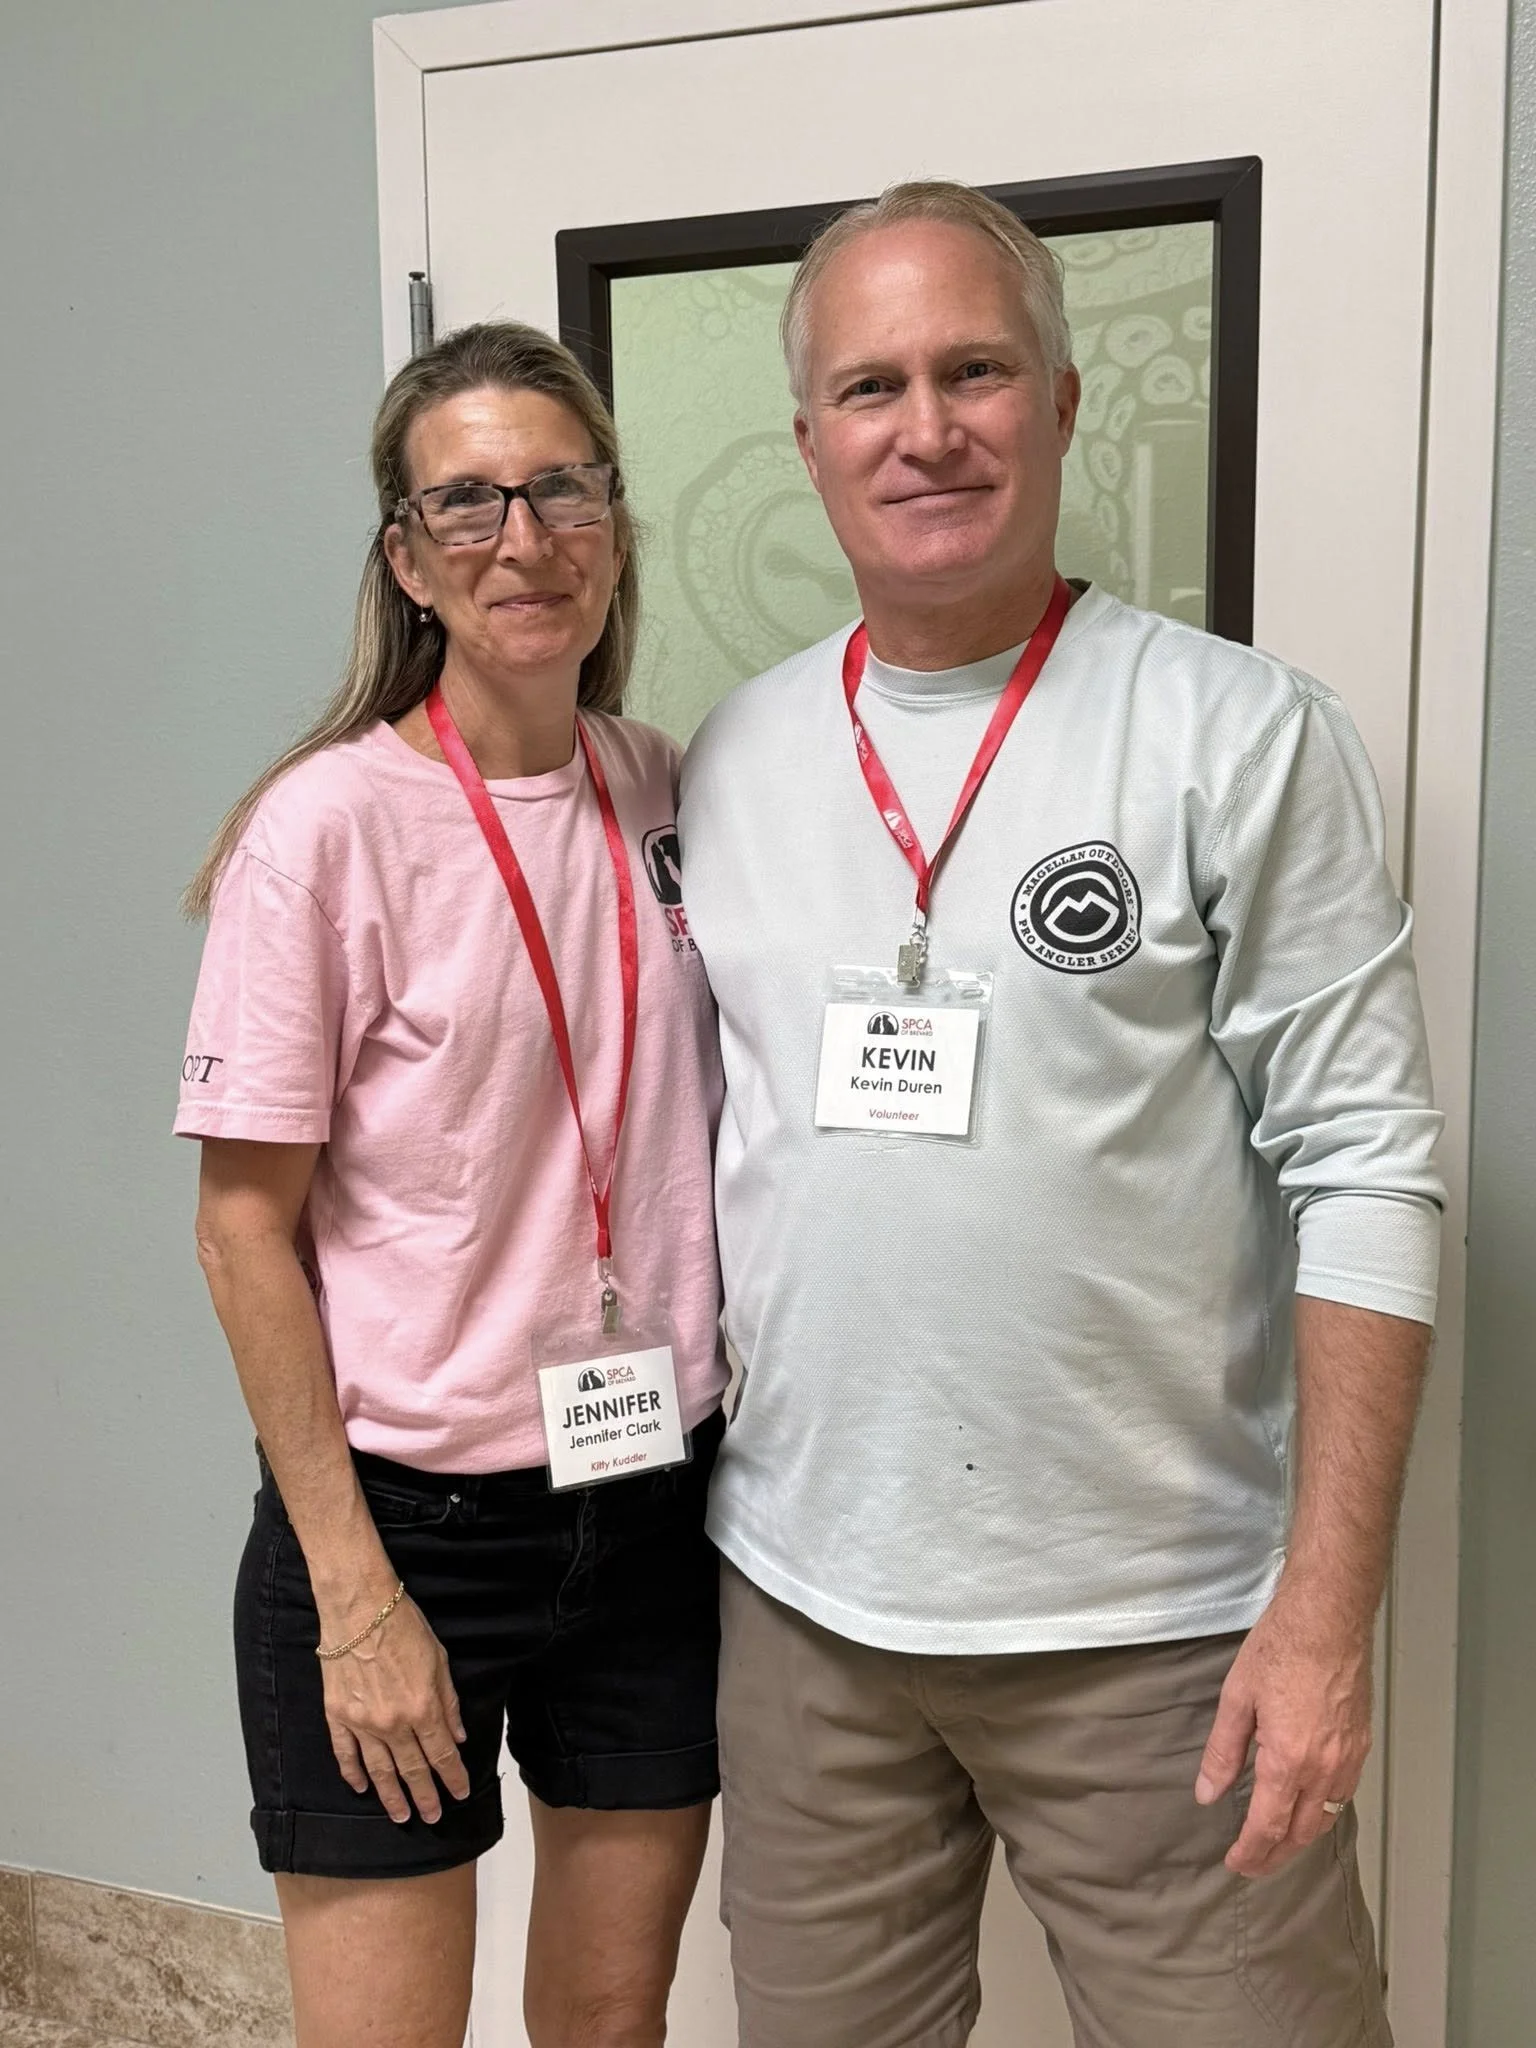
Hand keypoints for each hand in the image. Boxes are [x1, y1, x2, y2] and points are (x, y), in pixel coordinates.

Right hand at [319, 1592, 471, 1824]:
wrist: (358, 1608)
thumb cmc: (403, 1626)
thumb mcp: (439, 1659)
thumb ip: (449, 1702)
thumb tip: (458, 1736)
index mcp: (423, 1708)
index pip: (442, 1754)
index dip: (453, 1777)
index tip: (459, 1793)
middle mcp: (393, 1723)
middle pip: (412, 1769)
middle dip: (425, 1796)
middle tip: (432, 1817)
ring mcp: (362, 1723)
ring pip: (379, 1770)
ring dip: (392, 1796)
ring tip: (401, 1815)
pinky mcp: (337, 1715)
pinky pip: (345, 1754)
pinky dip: (353, 1774)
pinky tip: (361, 1788)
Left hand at [1194, 1585, 1372, 1878]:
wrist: (1329, 1619)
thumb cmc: (1280, 1649)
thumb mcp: (1237, 1699)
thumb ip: (1223, 1753)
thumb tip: (1208, 1794)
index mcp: (1288, 1760)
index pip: (1268, 1826)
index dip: (1250, 1852)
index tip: (1235, 1863)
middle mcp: (1324, 1769)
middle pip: (1300, 1833)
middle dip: (1275, 1856)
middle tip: (1252, 1865)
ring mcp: (1348, 1759)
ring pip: (1326, 1818)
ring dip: (1301, 1839)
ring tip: (1278, 1845)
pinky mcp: (1361, 1745)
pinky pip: (1343, 1795)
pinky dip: (1324, 1813)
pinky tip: (1309, 1809)